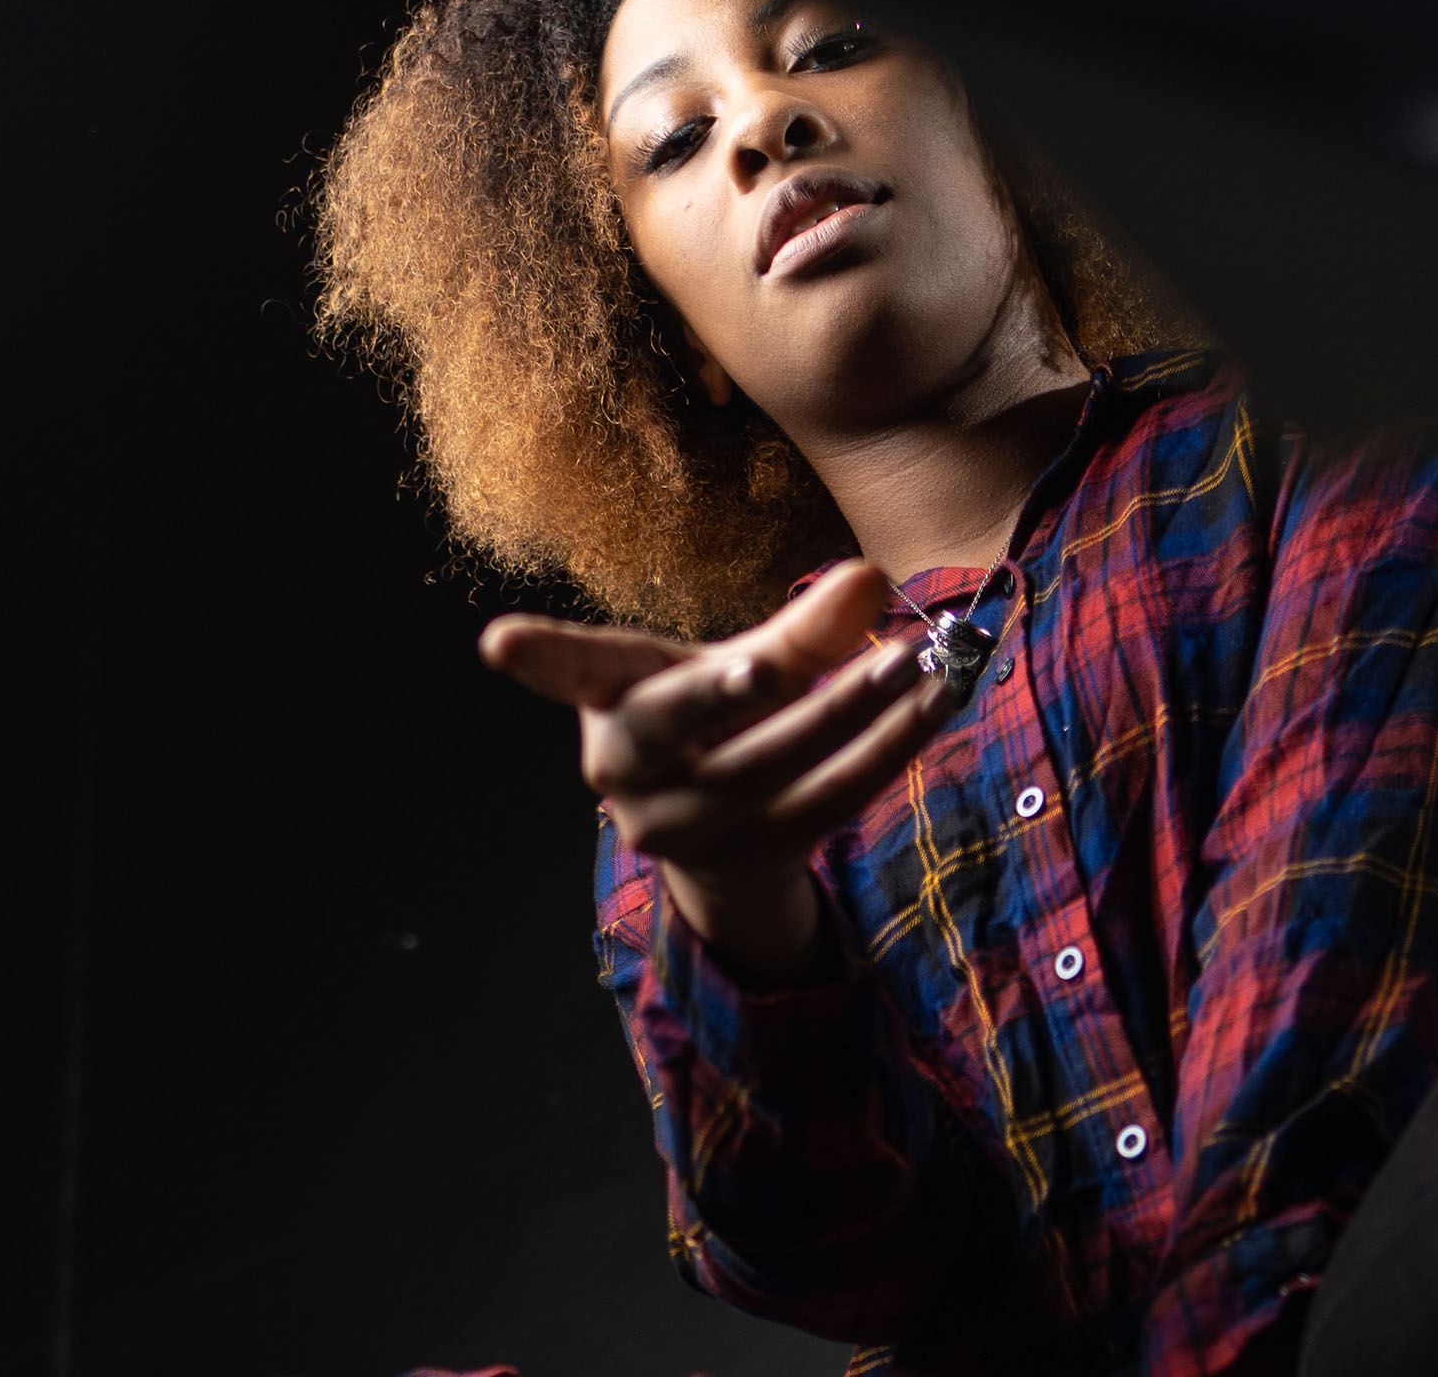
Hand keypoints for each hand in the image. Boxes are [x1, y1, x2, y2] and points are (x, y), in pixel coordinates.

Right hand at [479, 560, 952, 983]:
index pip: (573, 669)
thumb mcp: (735, 665)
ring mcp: (685, 826)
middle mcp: (628, 771)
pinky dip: (892, 744)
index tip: (500, 642)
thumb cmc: (718, 721)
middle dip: (728, 686)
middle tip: (776, 658)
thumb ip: (798, 627)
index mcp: (608, 701)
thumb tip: (872, 582)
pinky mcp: (756, 855)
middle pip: (676, 722)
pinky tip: (937, 700)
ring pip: (771, 763)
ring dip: (852, 707)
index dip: (541, 657)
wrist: (726, 837)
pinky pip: (834, 797)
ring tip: (916, 655)